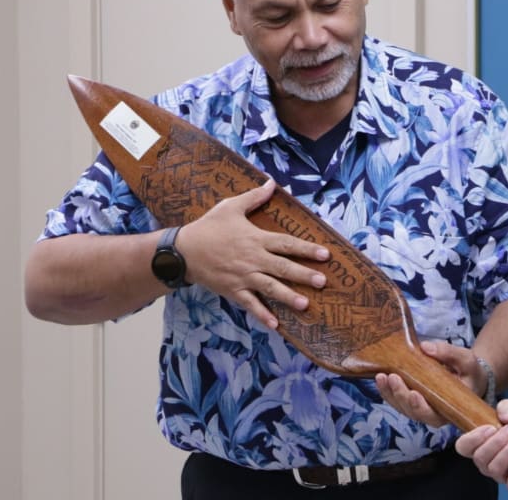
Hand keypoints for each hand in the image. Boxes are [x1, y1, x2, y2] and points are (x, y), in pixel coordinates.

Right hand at [175, 179, 328, 327]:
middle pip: (283, 268)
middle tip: (323, 281)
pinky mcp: (233, 290)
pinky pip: (250, 304)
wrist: (181, 251)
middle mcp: (253, 259)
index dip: (307, 249)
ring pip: (270, 288)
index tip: (325, 255)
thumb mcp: (230, 207)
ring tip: (305, 304)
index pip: (287, 244)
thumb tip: (272, 182)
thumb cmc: (208, 227)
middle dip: (304, 275)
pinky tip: (276, 325)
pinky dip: (262, 315)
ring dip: (288, 297)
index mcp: (256, 239)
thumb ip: (254, 197)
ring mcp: (243, 277)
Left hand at [376, 341, 488, 427]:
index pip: (433, 415)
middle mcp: (433, 413)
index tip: (414, 393)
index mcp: (449, 409)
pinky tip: (381, 378)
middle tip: (393, 378)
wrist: (467, 376)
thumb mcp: (466, 360)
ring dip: (390, 393)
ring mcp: (420, 407)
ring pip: (401, 406)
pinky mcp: (411, 400)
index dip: (421, 407)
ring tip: (382, 377)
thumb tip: (426, 347)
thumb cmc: (469, 372)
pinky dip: (387, 390)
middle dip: (401, 395)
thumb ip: (449, 353)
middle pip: (412, 411)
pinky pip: (396, 399)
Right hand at [457, 400, 507, 491]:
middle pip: (480, 458)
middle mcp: (487, 460)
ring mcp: (501, 473)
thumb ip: (507, 407)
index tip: (490, 428)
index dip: (472, 438)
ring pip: (494, 469)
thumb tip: (506, 416)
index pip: (463, 446)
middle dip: (498, 441)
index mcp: (480, 443)